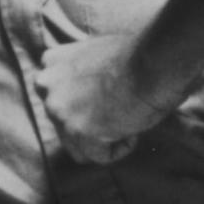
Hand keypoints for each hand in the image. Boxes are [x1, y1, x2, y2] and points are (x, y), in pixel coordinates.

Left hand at [32, 27, 164, 166]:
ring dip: (103, 140)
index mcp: (53, 61)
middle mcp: (47, 85)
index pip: (58, 94)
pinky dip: (121, 148)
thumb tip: (96, 83)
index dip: (86, 102)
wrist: (157, 60)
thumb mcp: (104, 47)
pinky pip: (100, 156)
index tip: (111, 98)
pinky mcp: (78, 131)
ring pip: (78, 145)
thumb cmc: (144, 52)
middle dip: (91, 124)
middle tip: (122, 112)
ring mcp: (59, 110)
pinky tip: (135, 129)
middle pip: (63, 123)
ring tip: (131, 121)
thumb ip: (87, 65)